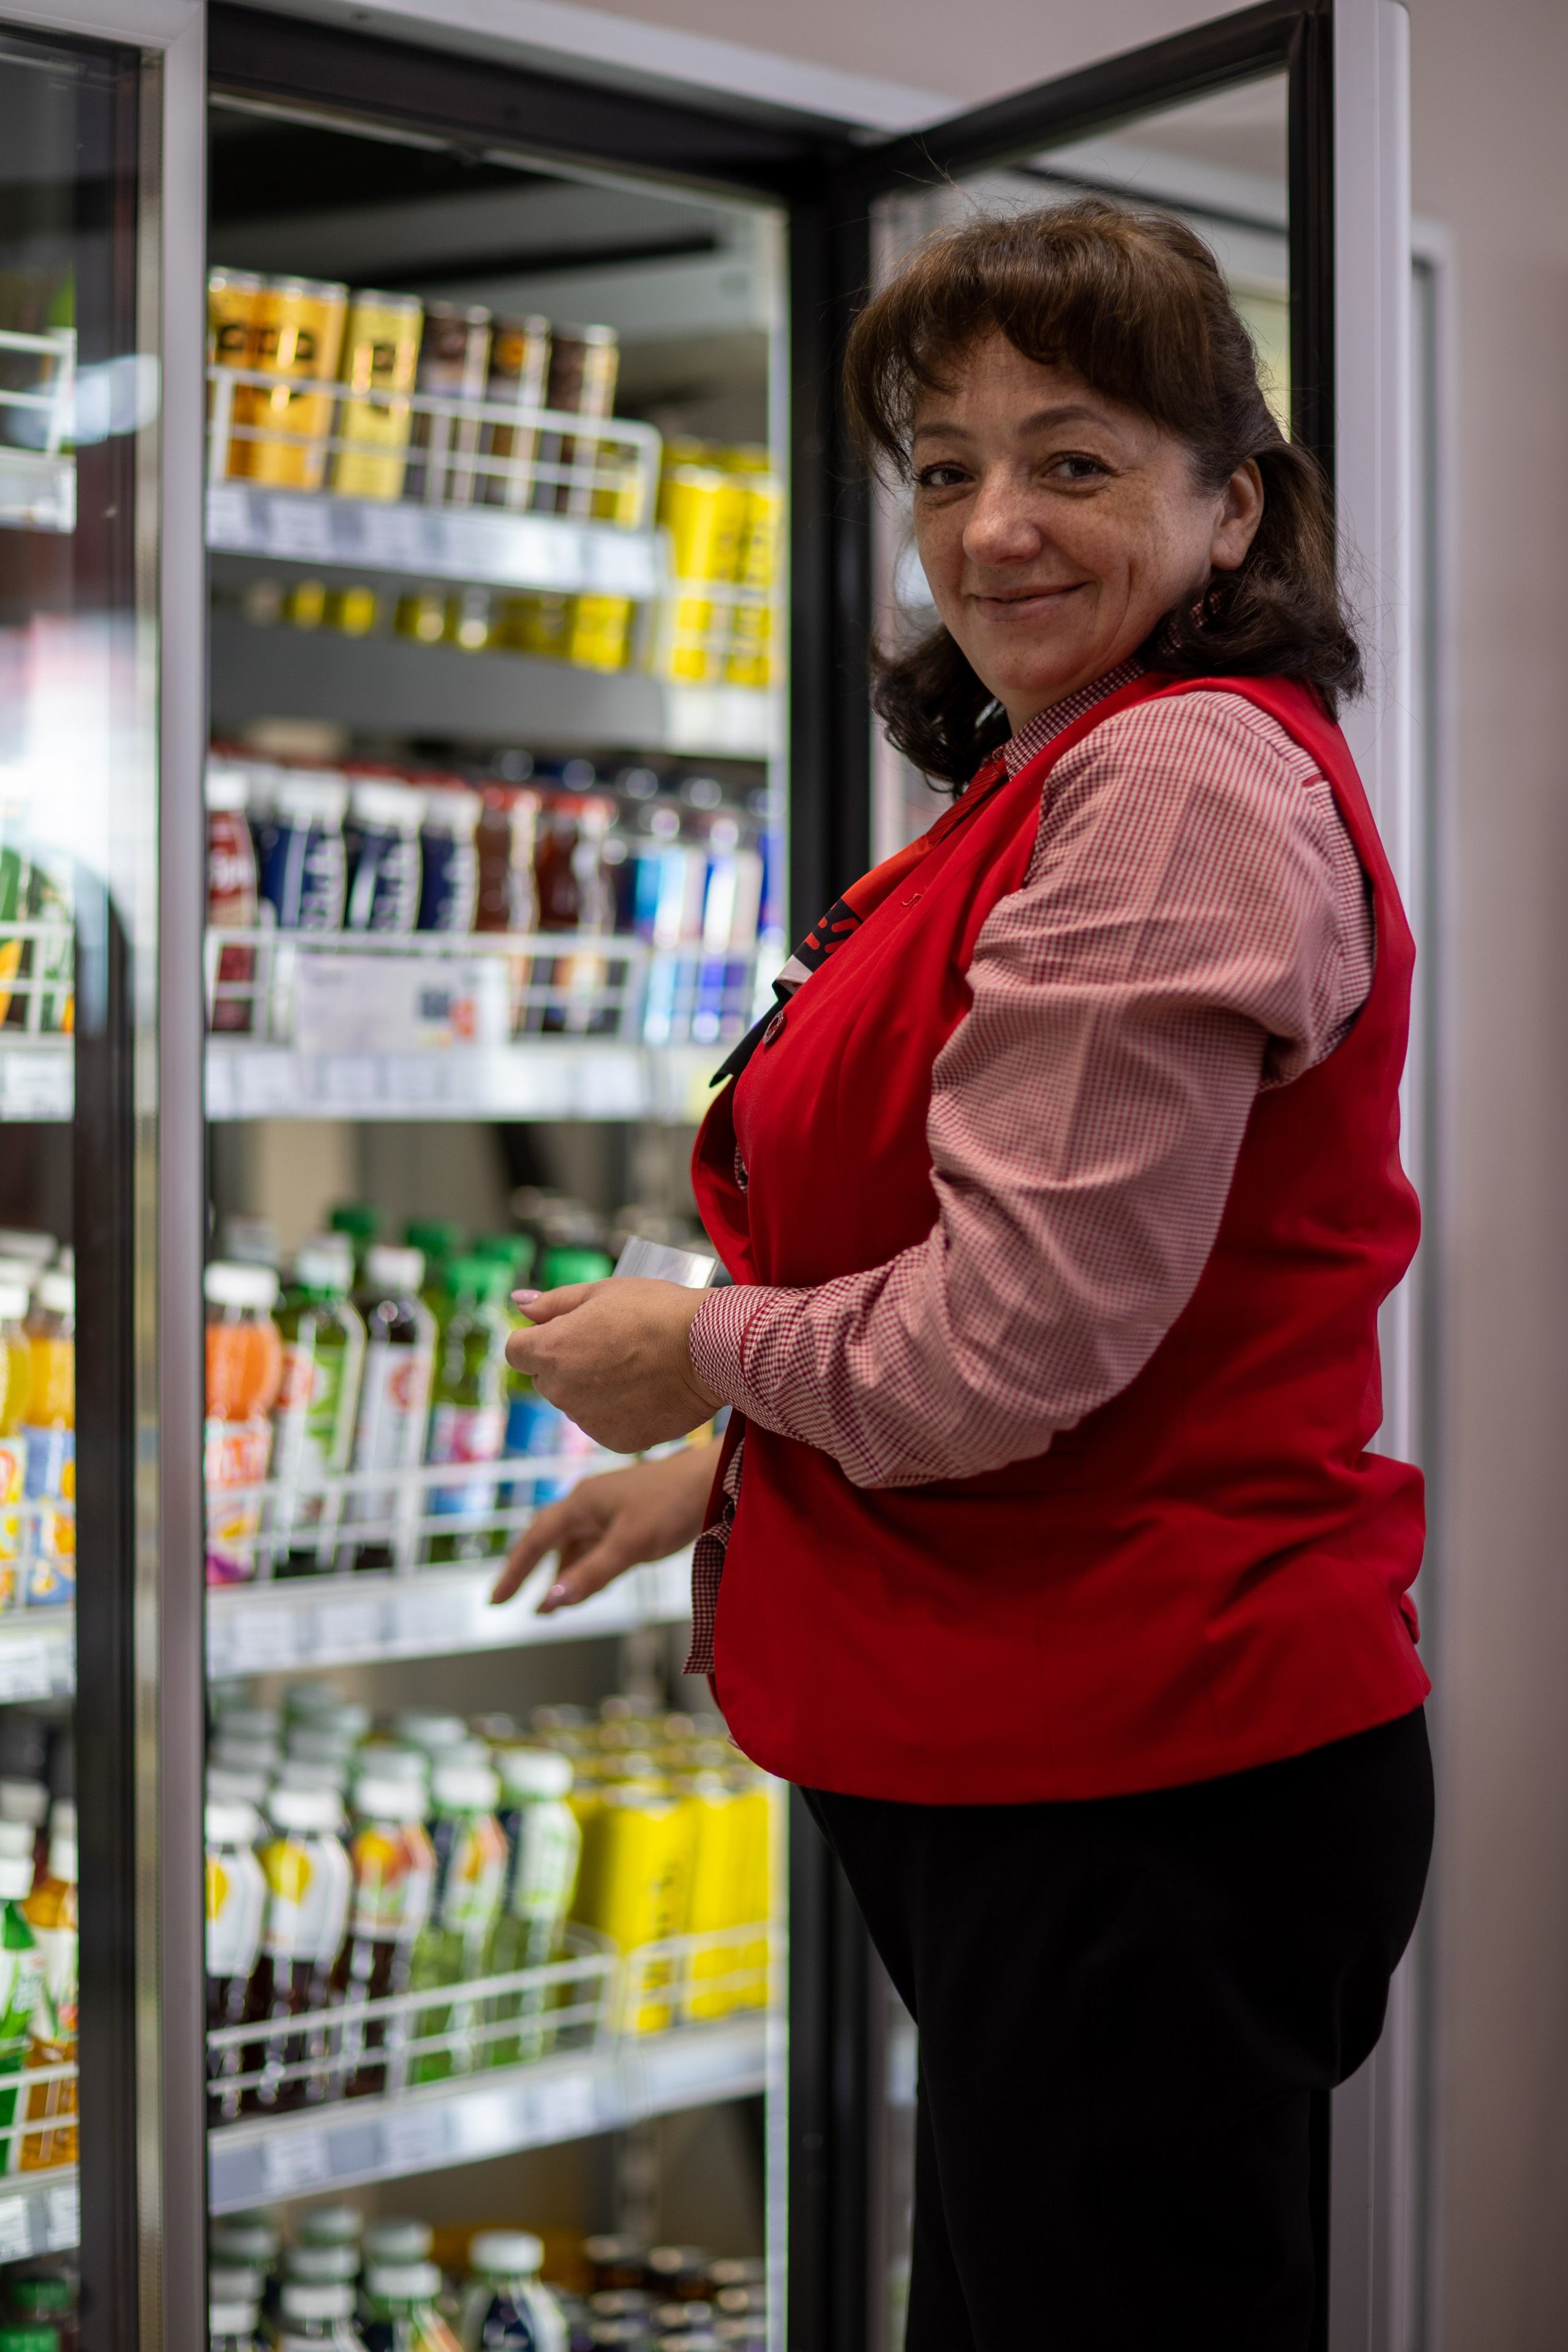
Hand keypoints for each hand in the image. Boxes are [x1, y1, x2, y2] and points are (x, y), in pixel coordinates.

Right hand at [490, 1443, 720, 1613]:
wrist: (713, 1478)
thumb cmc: (673, 1505)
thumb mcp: (631, 1544)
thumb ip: (591, 1573)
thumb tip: (551, 1601)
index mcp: (581, 1503)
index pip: (535, 1539)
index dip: (513, 1571)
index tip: (496, 1601)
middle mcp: (590, 1503)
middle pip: (549, 1540)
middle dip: (529, 1571)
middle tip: (510, 1601)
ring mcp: (610, 1509)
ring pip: (575, 1546)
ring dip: (560, 1574)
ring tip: (549, 1607)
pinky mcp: (629, 1517)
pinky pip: (596, 1546)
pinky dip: (585, 1567)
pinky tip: (587, 1585)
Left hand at [505, 1276, 723, 1453]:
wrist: (708, 1349)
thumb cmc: (656, 1311)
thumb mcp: (601, 1292)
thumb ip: (553, 1303)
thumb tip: (518, 1302)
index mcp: (550, 1350)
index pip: (516, 1350)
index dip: (539, 1337)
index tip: (568, 1330)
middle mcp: (561, 1391)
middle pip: (546, 1377)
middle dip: (566, 1363)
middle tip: (611, 1344)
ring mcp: (587, 1421)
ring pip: (576, 1402)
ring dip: (592, 1388)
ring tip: (636, 1367)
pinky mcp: (614, 1440)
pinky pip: (604, 1423)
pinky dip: (618, 1411)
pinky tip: (646, 1390)